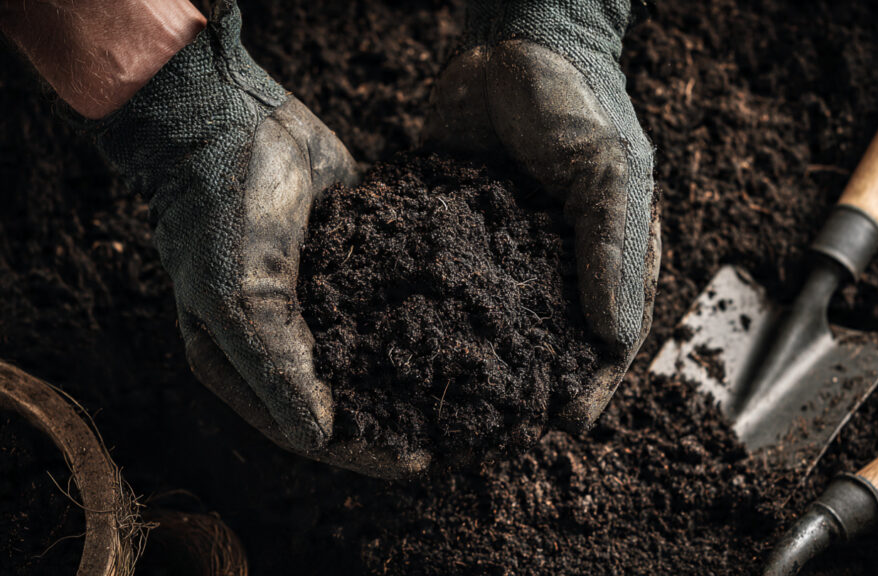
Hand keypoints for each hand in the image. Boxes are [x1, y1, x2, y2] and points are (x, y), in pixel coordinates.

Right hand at [84, 1, 427, 477]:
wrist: (229, 118)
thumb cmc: (219, 211)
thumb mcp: (237, 296)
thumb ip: (277, 367)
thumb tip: (321, 439)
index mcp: (245, 362)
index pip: (308, 428)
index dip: (364, 451)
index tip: (421, 462)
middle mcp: (285, 340)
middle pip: (350, 397)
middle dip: (401, 415)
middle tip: (462, 431)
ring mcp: (322, 299)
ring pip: (377, 349)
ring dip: (419, 368)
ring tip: (476, 388)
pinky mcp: (354, 258)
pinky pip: (391, 296)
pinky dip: (424, 311)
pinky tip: (470, 321)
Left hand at [425, 0, 660, 430]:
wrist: (512, 37)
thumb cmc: (577, 100)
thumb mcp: (608, 173)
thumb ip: (611, 253)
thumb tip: (613, 340)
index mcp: (609, 254)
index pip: (610, 335)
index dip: (593, 382)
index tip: (566, 422)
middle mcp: (558, 261)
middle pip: (548, 339)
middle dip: (527, 383)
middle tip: (496, 428)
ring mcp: (507, 249)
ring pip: (494, 320)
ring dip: (475, 360)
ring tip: (444, 402)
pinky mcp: (459, 228)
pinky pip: (448, 278)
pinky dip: (432, 309)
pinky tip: (404, 341)